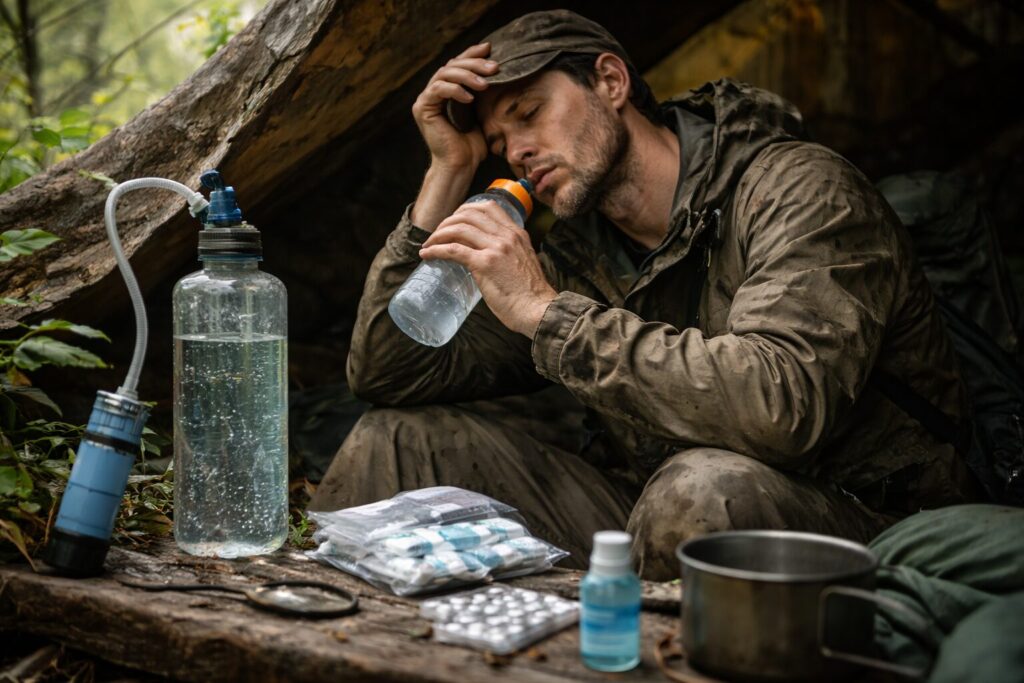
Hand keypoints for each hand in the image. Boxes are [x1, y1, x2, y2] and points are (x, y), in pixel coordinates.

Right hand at [411, 42, 494, 172]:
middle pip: (451, 65)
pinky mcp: (423, 108)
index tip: (490, 48)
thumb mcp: (481, 113)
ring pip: (444, 74)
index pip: (457, 64)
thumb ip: (482, 93)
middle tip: (494, 67)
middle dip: (474, 63)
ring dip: (467, 75)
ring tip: (485, 84)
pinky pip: (438, 89)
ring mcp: (426, 100)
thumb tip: (495, 70)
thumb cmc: (472, 145)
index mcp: (446, 92)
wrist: (460, 165)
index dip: (472, 53)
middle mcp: (433, 93)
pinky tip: (470, 98)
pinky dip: (455, 90)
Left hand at [420, 200, 557, 337]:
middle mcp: (507, 236)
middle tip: (438, 234)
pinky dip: (436, 250)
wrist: (539, 310)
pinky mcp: (484, 264)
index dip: (466, 209)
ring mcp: (496, 248)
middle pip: (469, 214)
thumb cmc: (530, 295)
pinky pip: (453, 250)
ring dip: (438, 234)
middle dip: (448, 220)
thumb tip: (487, 258)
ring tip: (429, 244)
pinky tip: (427, 254)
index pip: (489, 206)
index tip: (455, 220)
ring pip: (458, 228)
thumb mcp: (522, 263)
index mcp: (517, 234)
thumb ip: (508, 255)